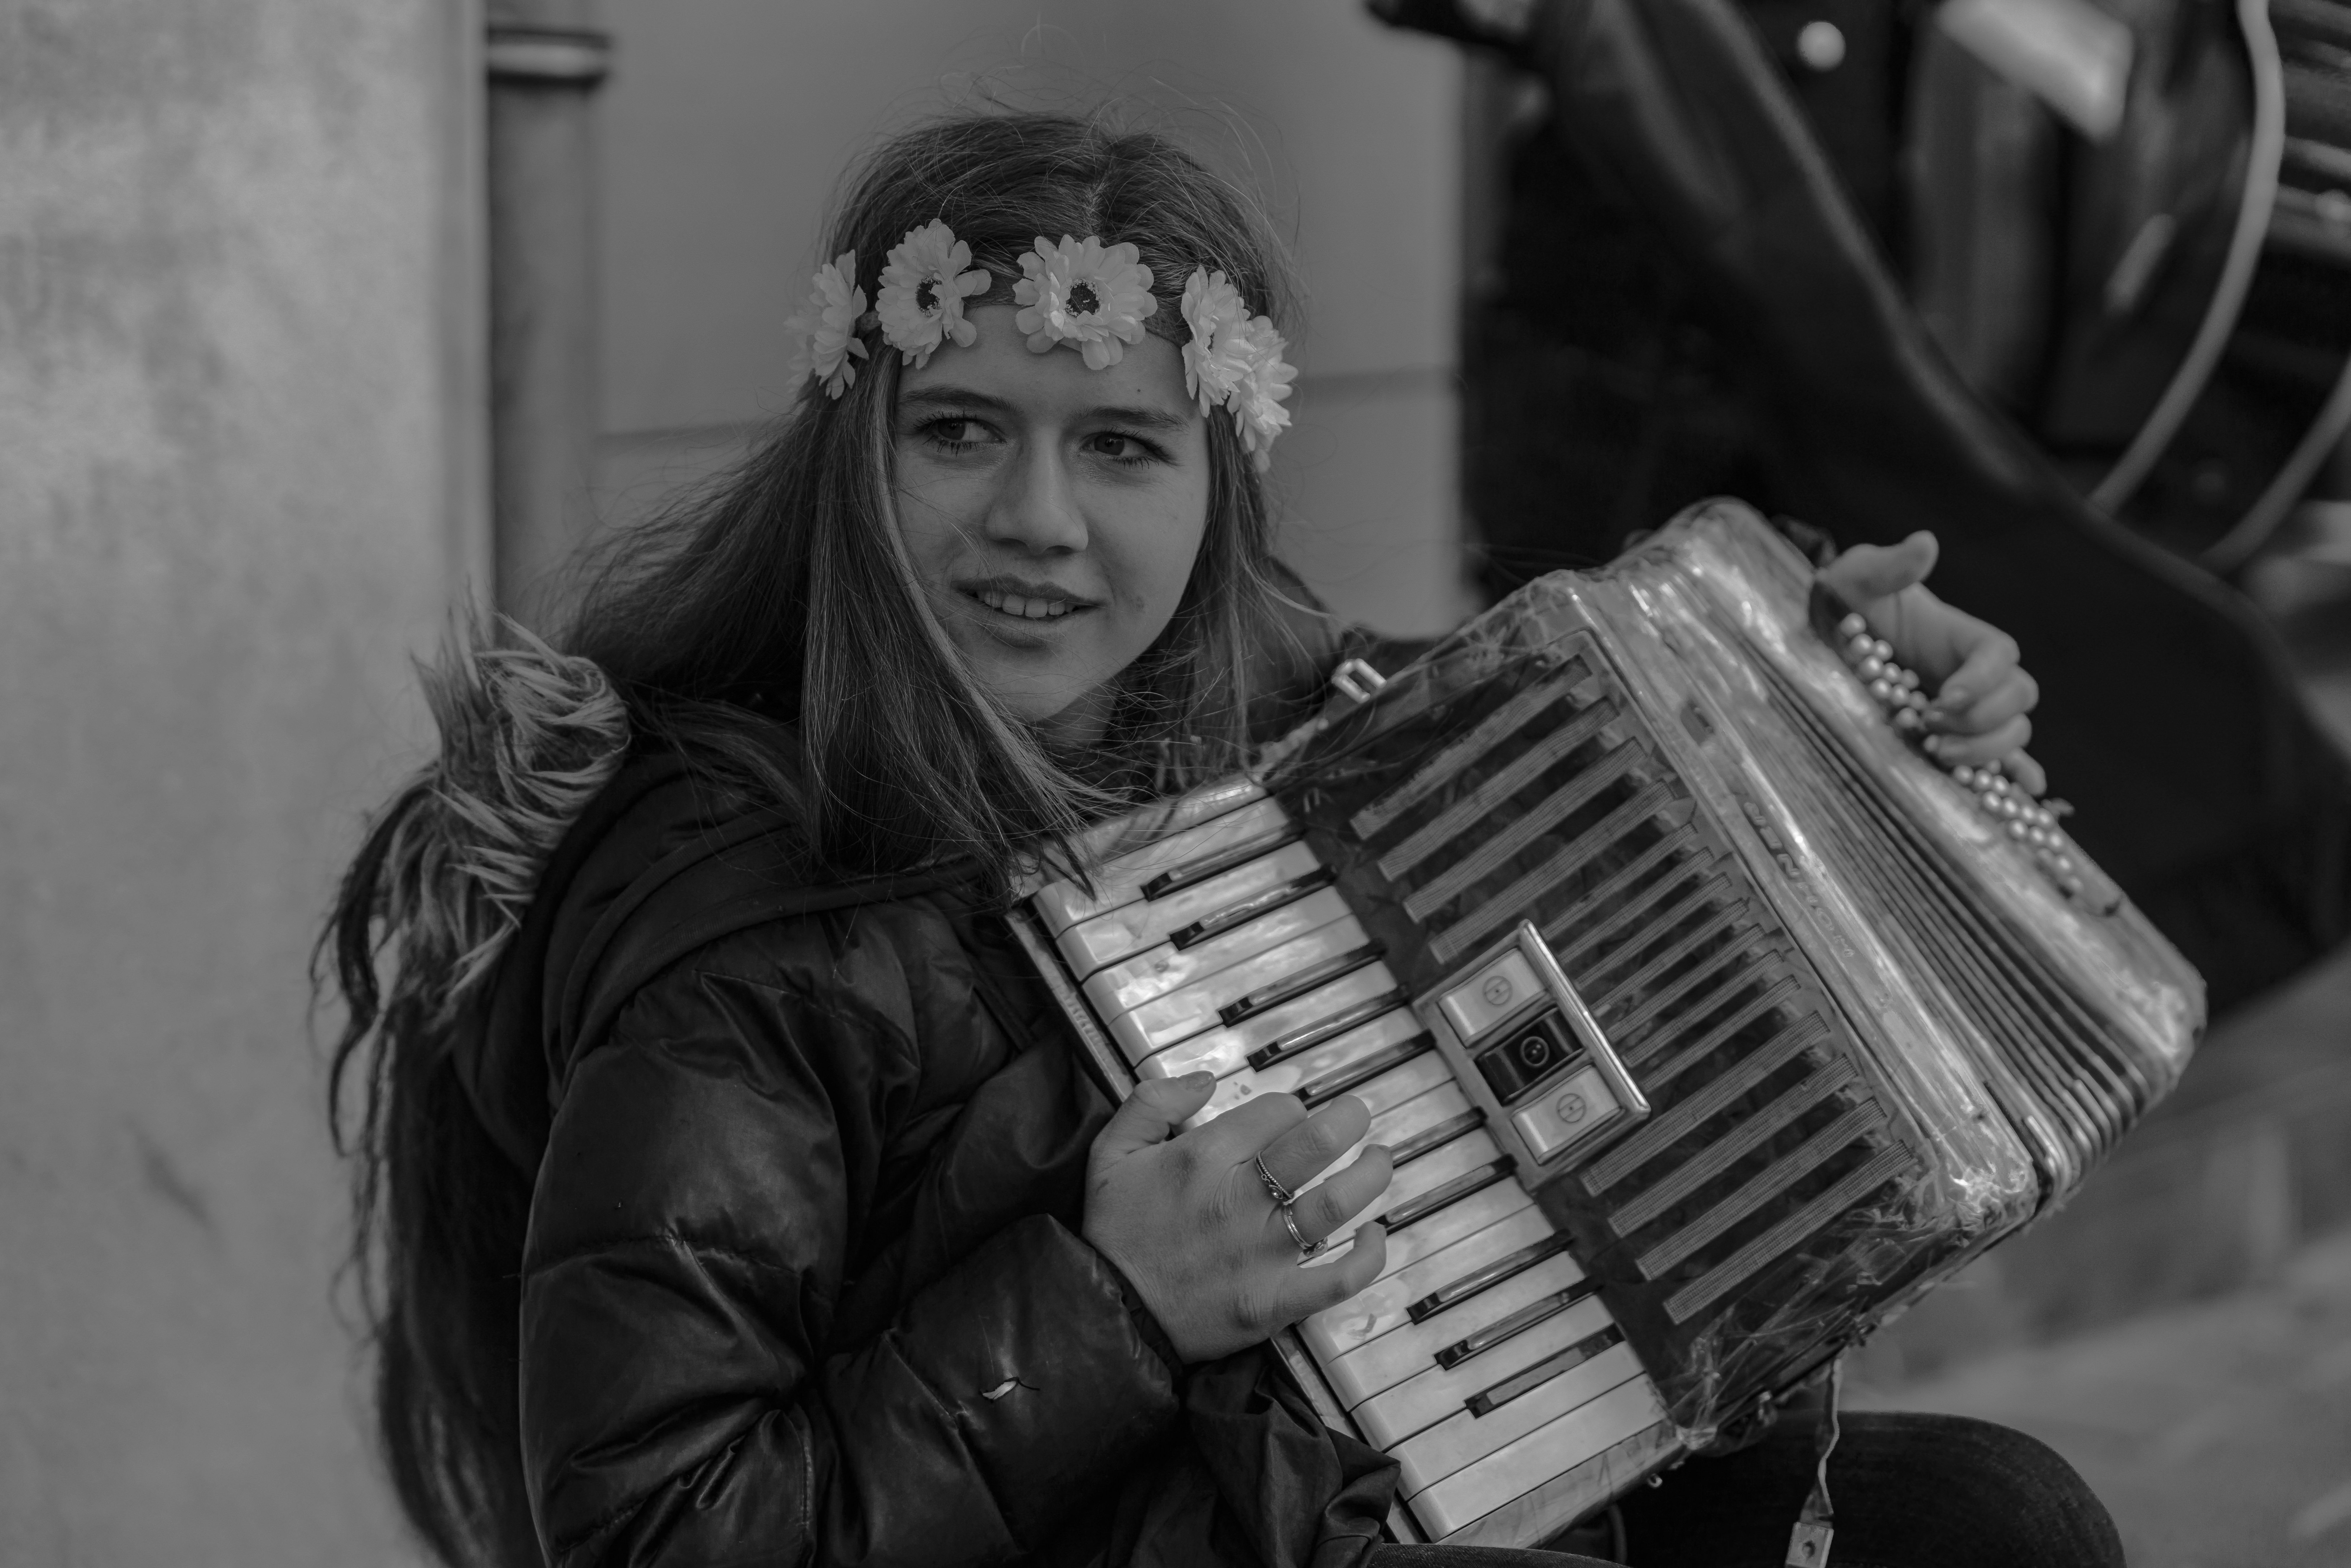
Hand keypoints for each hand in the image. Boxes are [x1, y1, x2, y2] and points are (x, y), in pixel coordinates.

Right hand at [1082, 1074, 1392, 1363]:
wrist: (1109, 1314)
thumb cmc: (1115, 1230)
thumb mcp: (1111, 1150)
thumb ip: (1152, 1100)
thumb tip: (1207, 1079)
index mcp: (1202, 1157)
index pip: (1277, 1111)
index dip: (1290, 1109)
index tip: (1287, 1122)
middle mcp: (1237, 1200)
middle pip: (1317, 1144)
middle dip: (1349, 1119)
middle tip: (1357, 1116)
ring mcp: (1261, 1253)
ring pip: (1337, 1203)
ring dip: (1371, 1174)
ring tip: (1379, 1159)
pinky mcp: (1273, 1301)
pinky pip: (1338, 1279)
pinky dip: (1368, 1256)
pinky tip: (1374, 1234)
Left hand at [1818, 531, 2045, 795]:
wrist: (1830, 640)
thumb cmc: (1846, 603)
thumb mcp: (1856, 578)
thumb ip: (1888, 564)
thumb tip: (1924, 544)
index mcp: (1961, 636)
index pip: (2001, 656)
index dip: (1984, 679)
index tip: (1945, 697)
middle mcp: (1974, 676)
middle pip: (2018, 700)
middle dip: (1982, 721)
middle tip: (1928, 728)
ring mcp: (1968, 712)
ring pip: (2013, 735)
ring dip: (1985, 752)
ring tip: (1935, 754)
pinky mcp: (1953, 742)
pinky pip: (1997, 766)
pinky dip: (2007, 783)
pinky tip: (2004, 799)